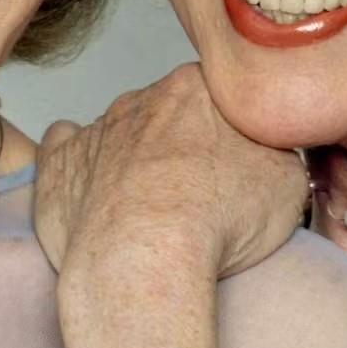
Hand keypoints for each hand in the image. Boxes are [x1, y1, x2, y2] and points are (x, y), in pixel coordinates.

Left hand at [34, 62, 307, 279]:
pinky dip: (77, 164)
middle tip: (201, 198)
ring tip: (153, 215)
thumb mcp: (288, 182)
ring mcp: (95, 129)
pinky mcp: (58, 165)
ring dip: (135, 163)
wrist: (146, 258)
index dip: (230, 135)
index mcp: (195, 88)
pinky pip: (64, 148)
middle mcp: (142, 99)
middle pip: (168, 116)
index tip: (237, 170)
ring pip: (120, 134)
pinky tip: (90, 190)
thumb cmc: (217, 219)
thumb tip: (273, 154)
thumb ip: (279, 153)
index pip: (218, 97)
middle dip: (182, 148)